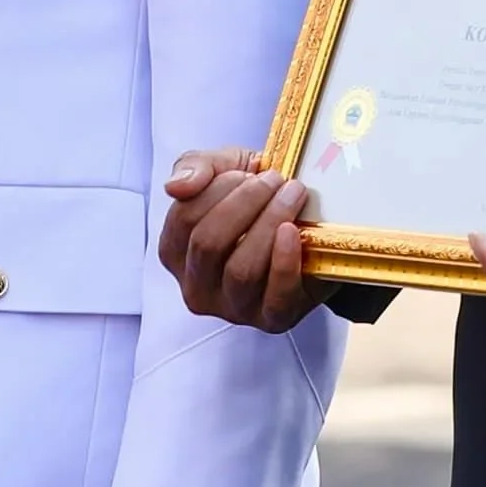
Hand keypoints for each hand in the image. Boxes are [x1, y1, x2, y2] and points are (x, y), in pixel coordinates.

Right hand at [157, 149, 334, 332]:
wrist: (310, 232)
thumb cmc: (257, 202)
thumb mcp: (224, 171)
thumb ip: (195, 167)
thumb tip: (175, 186)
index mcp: (175, 253)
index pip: (183, 220)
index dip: (216, 190)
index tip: (247, 173)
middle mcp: (196, 286)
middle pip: (208, 244)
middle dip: (245, 204)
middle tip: (275, 180)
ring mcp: (232, 308)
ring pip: (241, 269)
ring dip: (269, 223)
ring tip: (293, 196)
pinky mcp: (272, 318)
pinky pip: (275, 295)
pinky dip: (284, 261)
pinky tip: (292, 232)